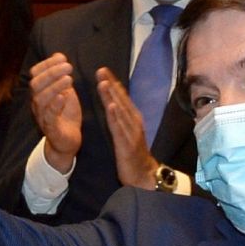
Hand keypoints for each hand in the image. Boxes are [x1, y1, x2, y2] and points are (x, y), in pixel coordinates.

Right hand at [30, 52, 81, 171]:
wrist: (67, 142)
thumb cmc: (65, 115)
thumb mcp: (65, 92)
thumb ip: (61, 76)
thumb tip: (60, 56)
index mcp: (40, 92)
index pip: (36, 74)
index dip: (47, 64)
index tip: (62, 57)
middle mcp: (38, 103)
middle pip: (36, 84)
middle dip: (52, 73)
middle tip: (68, 67)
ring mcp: (42, 117)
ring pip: (41, 99)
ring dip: (54, 86)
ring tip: (69, 79)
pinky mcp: (51, 129)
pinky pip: (48, 117)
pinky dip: (54, 105)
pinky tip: (63, 97)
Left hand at [96, 67, 158, 188]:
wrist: (143, 175)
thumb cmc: (132, 154)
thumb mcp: (126, 132)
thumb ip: (120, 119)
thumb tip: (111, 104)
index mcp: (133, 118)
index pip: (122, 97)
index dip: (113, 83)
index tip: (103, 70)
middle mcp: (134, 121)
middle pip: (121, 100)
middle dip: (111, 84)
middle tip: (101, 70)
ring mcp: (132, 132)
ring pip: (120, 111)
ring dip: (112, 96)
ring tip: (104, 83)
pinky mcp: (127, 143)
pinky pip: (120, 128)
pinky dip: (116, 116)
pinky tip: (111, 106)